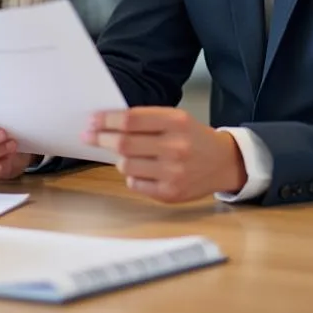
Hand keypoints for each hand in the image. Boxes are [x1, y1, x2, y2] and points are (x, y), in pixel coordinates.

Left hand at [83, 107, 246, 203]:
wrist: (223, 162)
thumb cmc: (192, 136)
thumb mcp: (175, 118)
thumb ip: (145, 119)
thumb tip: (106, 123)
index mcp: (175, 122)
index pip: (130, 120)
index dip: (106, 120)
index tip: (92, 120)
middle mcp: (175, 147)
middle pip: (124, 143)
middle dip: (101, 138)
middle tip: (89, 135)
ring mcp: (173, 173)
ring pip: (126, 166)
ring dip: (118, 159)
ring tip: (124, 154)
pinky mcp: (171, 194)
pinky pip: (135, 184)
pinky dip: (131, 176)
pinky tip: (140, 169)